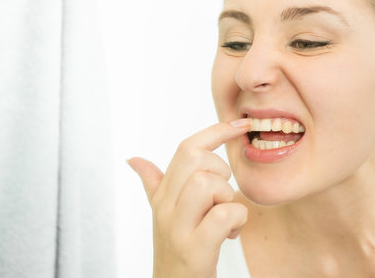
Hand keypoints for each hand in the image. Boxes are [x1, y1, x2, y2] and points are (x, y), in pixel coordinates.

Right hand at [127, 119, 250, 277]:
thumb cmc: (176, 250)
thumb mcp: (163, 215)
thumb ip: (153, 184)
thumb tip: (134, 159)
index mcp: (163, 195)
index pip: (187, 148)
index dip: (216, 131)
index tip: (241, 124)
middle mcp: (165, 207)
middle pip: (196, 159)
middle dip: (221, 172)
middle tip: (222, 197)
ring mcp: (177, 228)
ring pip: (207, 183)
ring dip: (228, 198)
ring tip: (226, 218)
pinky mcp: (194, 249)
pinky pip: (224, 214)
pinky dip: (237, 220)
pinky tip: (231, 233)